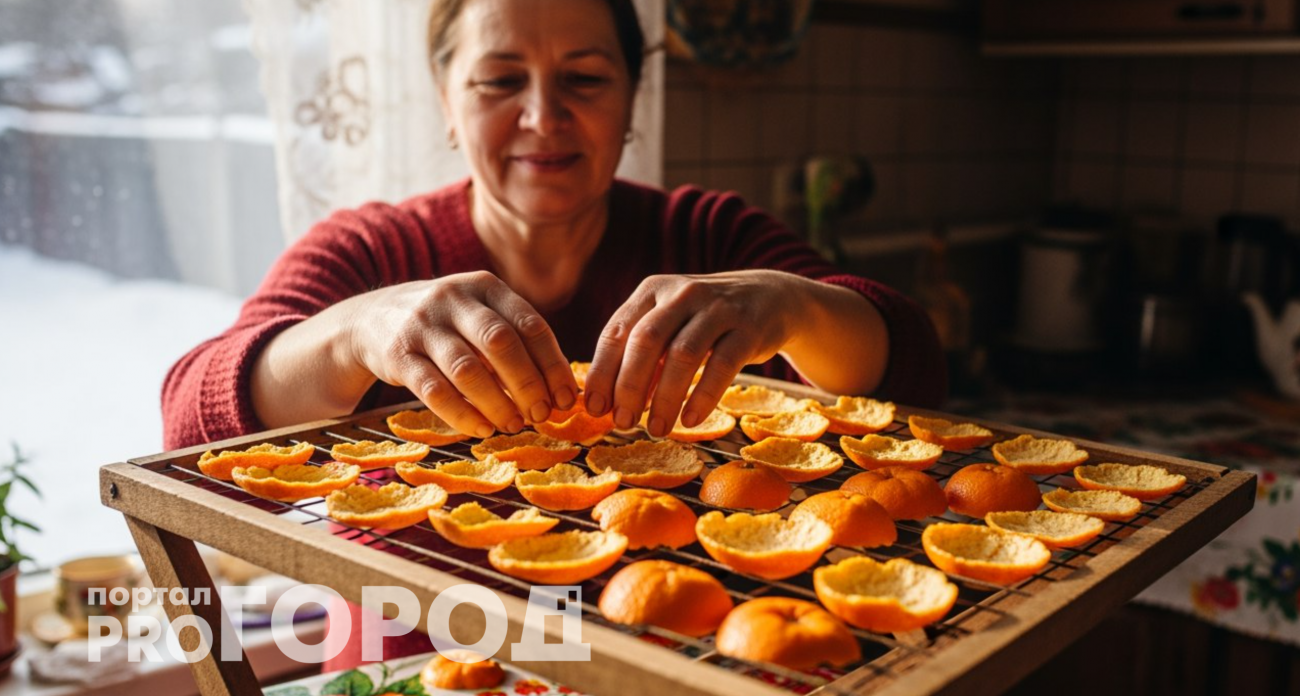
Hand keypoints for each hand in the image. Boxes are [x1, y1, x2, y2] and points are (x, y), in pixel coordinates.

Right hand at [344, 271, 577, 437]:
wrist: (371, 319)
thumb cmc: (445, 325)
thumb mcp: (478, 315)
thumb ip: (515, 341)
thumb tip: (560, 392)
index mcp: (485, 287)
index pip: (530, 324)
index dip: (553, 365)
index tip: (566, 398)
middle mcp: (454, 299)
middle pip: (500, 343)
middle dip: (528, 384)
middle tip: (541, 416)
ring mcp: (423, 325)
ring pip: (467, 369)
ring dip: (497, 403)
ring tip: (514, 425)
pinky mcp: (397, 354)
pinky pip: (433, 390)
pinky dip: (461, 414)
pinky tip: (482, 429)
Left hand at [583, 271, 810, 436]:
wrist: (769, 298)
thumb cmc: (706, 320)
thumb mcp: (671, 324)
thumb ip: (643, 355)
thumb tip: (608, 402)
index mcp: (652, 291)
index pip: (617, 331)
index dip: (602, 372)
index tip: (595, 408)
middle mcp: (682, 294)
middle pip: (646, 341)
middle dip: (629, 386)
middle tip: (623, 423)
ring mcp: (717, 309)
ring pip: (682, 354)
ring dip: (665, 398)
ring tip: (657, 429)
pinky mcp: (748, 328)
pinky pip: (722, 365)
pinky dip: (703, 396)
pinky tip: (690, 420)